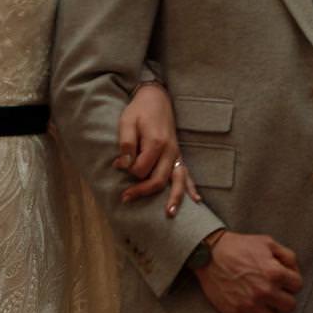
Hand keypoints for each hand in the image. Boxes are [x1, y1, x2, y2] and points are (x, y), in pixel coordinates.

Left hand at [115, 83, 200, 216]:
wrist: (156, 98)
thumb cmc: (139, 110)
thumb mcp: (127, 122)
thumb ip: (126, 144)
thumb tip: (123, 166)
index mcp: (156, 143)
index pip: (142, 169)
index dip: (128, 171)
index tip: (117, 166)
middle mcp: (170, 151)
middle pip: (159, 179)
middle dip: (142, 192)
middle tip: (125, 198)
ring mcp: (176, 154)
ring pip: (178, 180)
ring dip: (175, 198)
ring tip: (169, 214)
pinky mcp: (178, 154)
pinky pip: (187, 173)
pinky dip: (191, 187)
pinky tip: (196, 200)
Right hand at [194, 232, 302, 312]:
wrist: (209, 253)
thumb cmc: (239, 246)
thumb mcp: (267, 242)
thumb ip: (287, 256)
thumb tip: (294, 272)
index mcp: (275, 273)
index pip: (297, 286)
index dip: (291, 281)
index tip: (282, 280)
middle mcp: (264, 291)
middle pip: (289, 306)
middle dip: (283, 298)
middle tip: (273, 293)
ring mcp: (249, 304)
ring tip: (262, 304)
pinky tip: (246, 306)